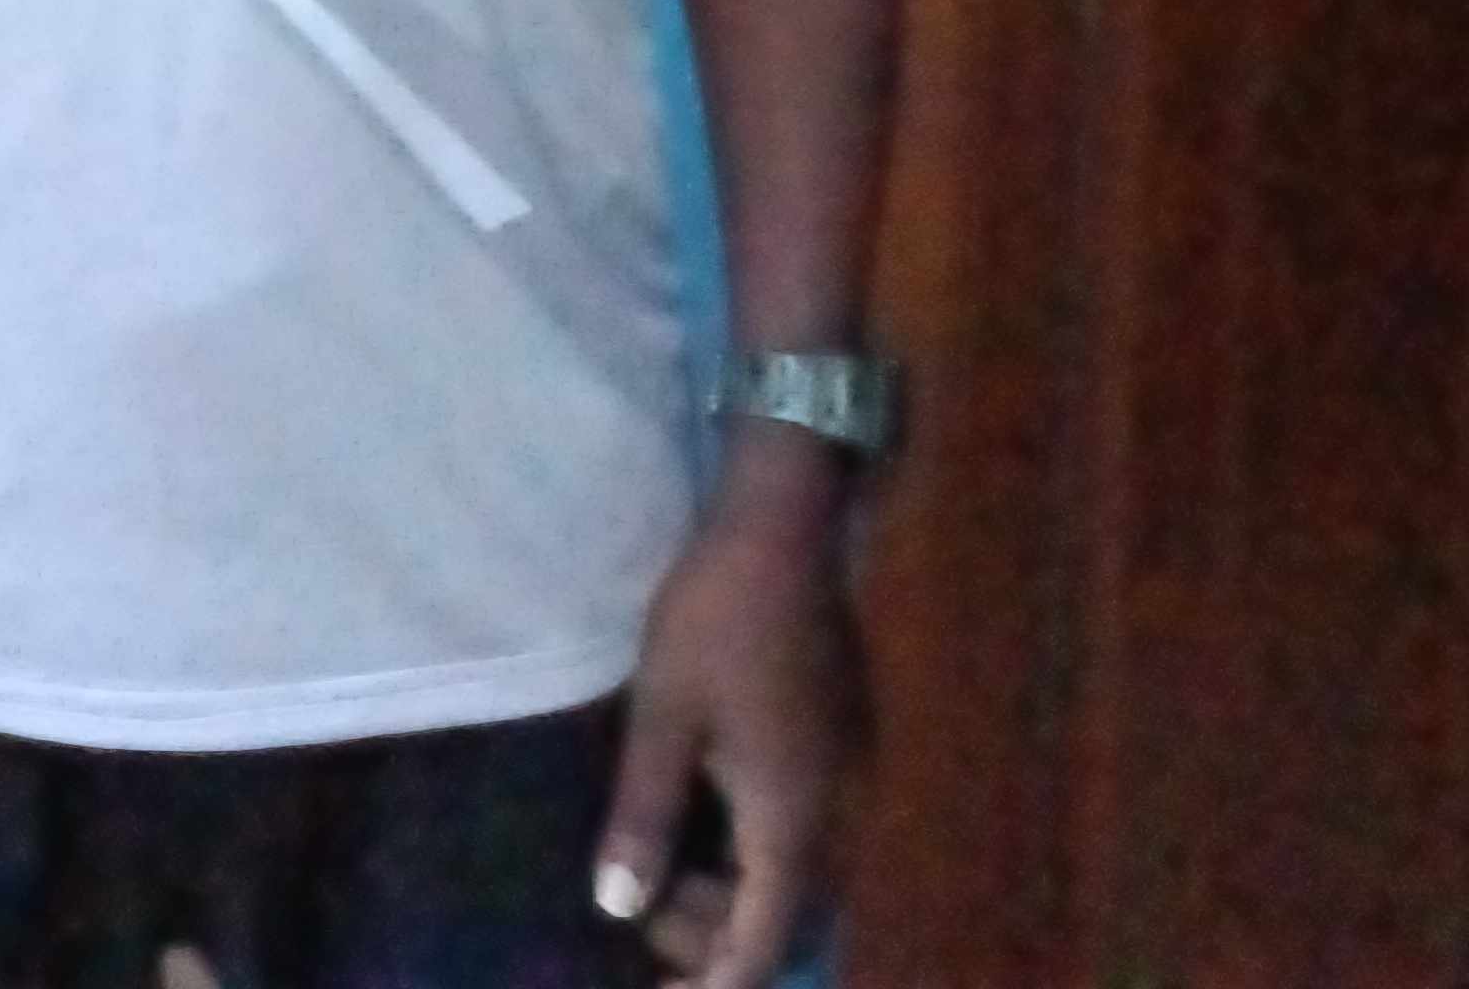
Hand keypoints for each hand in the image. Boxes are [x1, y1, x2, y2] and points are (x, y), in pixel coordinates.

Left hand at [597, 478, 867, 987]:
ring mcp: (850, 774)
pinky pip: (810, 830)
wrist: (782, 524)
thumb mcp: (663, 715)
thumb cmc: (716, 617)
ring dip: (742, 894)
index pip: (763, 941)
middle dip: (722, 939)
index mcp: (794, 819)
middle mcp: (838, 811)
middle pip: (790, 917)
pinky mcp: (845, 740)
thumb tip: (618, 909)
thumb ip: (644, 817)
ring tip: (672, 875)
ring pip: (804, 875)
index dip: (714, 981)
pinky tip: (710, 822)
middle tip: (649, 919)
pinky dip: (761, 852)